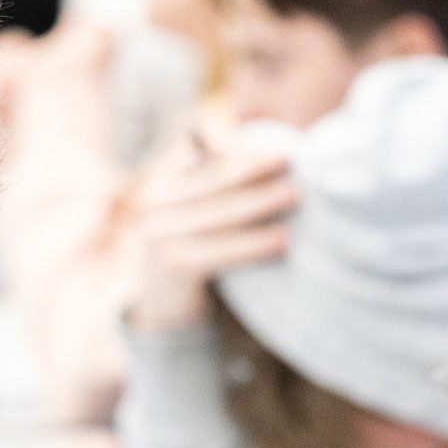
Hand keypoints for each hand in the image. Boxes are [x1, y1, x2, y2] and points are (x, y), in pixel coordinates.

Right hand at [120, 127, 295, 333]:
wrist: (161, 306)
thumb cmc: (190, 248)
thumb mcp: (193, 208)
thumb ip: (211, 177)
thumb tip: (249, 141)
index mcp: (160, 179)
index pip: (199, 152)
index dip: (235, 146)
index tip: (271, 142)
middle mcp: (153, 202)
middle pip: (212, 179)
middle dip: (254, 167)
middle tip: (291, 158)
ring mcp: (158, 234)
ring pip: (219, 213)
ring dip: (260, 202)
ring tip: (294, 195)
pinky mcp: (172, 265)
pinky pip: (220, 251)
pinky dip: (253, 245)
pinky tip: (281, 241)